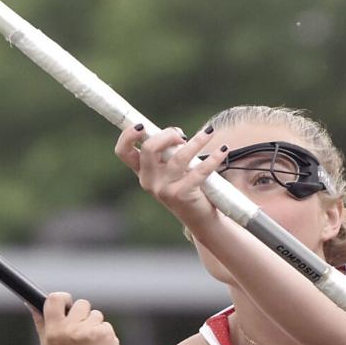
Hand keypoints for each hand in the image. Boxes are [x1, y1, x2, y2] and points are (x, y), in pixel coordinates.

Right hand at [31, 292, 123, 344]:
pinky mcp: (104, 334)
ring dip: (95, 325)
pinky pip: (106, 325)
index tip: (68, 303)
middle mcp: (68, 330)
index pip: (55, 299)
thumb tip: (30, 302)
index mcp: (53, 332)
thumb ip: (41, 322)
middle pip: (81, 304)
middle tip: (82, 334)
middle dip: (84, 315)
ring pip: (96, 314)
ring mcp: (87, 331)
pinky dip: (106, 335)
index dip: (64, 297)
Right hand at [114, 124, 228, 232]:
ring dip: (196, 141)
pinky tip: (222, 150)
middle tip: (182, 135)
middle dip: (167, 135)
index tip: (142, 125)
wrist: (199, 219)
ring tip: (209, 133)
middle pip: (149, 148)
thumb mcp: (171, 169)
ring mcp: (163, 189)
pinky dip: (213, 158)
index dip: (128, 135)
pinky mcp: (181, 195)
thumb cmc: (186, 187)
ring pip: (178, 156)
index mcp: (142, 172)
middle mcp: (148, 181)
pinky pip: (199, 171)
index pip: (123, 152)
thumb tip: (176, 134)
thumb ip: (167, 152)